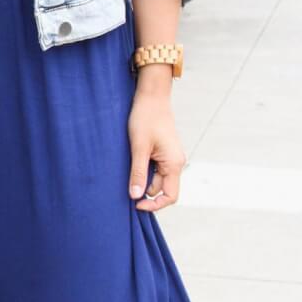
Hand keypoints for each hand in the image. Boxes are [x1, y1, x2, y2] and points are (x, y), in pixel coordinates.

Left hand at [126, 89, 186, 210]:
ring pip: (157, 178)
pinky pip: (156, 169)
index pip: (170, 196)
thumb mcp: (139, 147)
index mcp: (174, 163)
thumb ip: (138, 173)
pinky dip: (144, 171)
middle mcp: (176, 162)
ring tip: (127, 172)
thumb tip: (135, 196)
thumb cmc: (145, 118)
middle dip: (145, 191)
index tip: (135, 204)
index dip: (154, 205)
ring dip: (143, 180)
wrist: (151, 96)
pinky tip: (132, 164)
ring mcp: (171, 157)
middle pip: (162, 189)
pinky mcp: (164, 151)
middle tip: (125, 187)